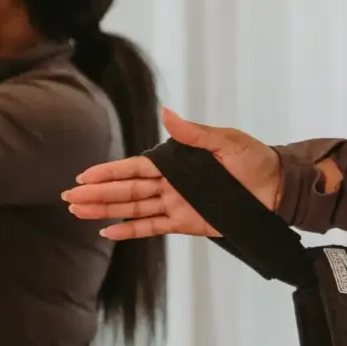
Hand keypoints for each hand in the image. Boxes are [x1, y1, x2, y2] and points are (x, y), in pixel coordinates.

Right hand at [63, 108, 278, 240]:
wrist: (278, 188)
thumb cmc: (255, 159)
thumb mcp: (226, 141)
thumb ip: (193, 133)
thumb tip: (166, 113)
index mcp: (177, 162)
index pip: (134, 168)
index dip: (108, 172)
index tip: (83, 176)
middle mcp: (171, 184)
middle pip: (126, 189)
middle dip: (97, 194)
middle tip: (68, 198)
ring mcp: (176, 204)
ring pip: (133, 209)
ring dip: (106, 211)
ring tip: (79, 213)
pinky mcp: (187, 223)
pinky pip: (153, 227)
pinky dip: (131, 230)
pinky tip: (109, 232)